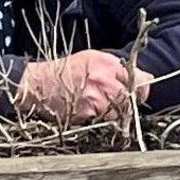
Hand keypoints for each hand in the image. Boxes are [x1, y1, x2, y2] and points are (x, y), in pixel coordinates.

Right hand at [15, 51, 148, 122]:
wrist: (38, 85)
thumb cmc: (66, 70)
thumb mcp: (93, 58)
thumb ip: (117, 68)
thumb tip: (140, 78)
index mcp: (108, 65)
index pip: (140, 81)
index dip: (141, 89)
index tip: (139, 91)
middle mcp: (104, 82)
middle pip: (131, 101)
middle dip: (128, 103)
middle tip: (119, 101)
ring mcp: (95, 101)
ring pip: (118, 114)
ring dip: (114, 113)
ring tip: (100, 105)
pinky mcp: (86, 116)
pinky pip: (102, 121)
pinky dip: (99, 119)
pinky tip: (89, 111)